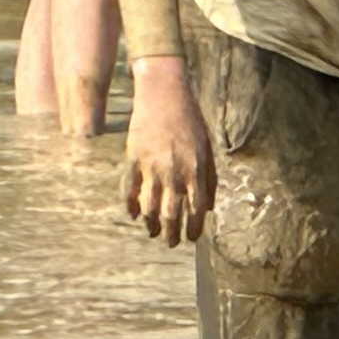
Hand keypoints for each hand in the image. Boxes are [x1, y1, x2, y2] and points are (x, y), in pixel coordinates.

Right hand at [121, 56, 215, 245]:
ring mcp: (151, 168)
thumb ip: (209, 179)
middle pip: (171, 213)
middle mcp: (174, 173)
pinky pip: (129, 189)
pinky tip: (132, 215)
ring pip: (149, 206)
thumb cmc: (191, 121)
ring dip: (151, 224)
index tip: (192, 238)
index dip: (193, 228)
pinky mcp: (133, 161)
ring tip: (153, 233)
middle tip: (172, 243)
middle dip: (172, 233)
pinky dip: (129, 205)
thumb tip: (207, 208)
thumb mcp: (208, 149)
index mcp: (195, 171)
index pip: (195, 209)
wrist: (164, 95)